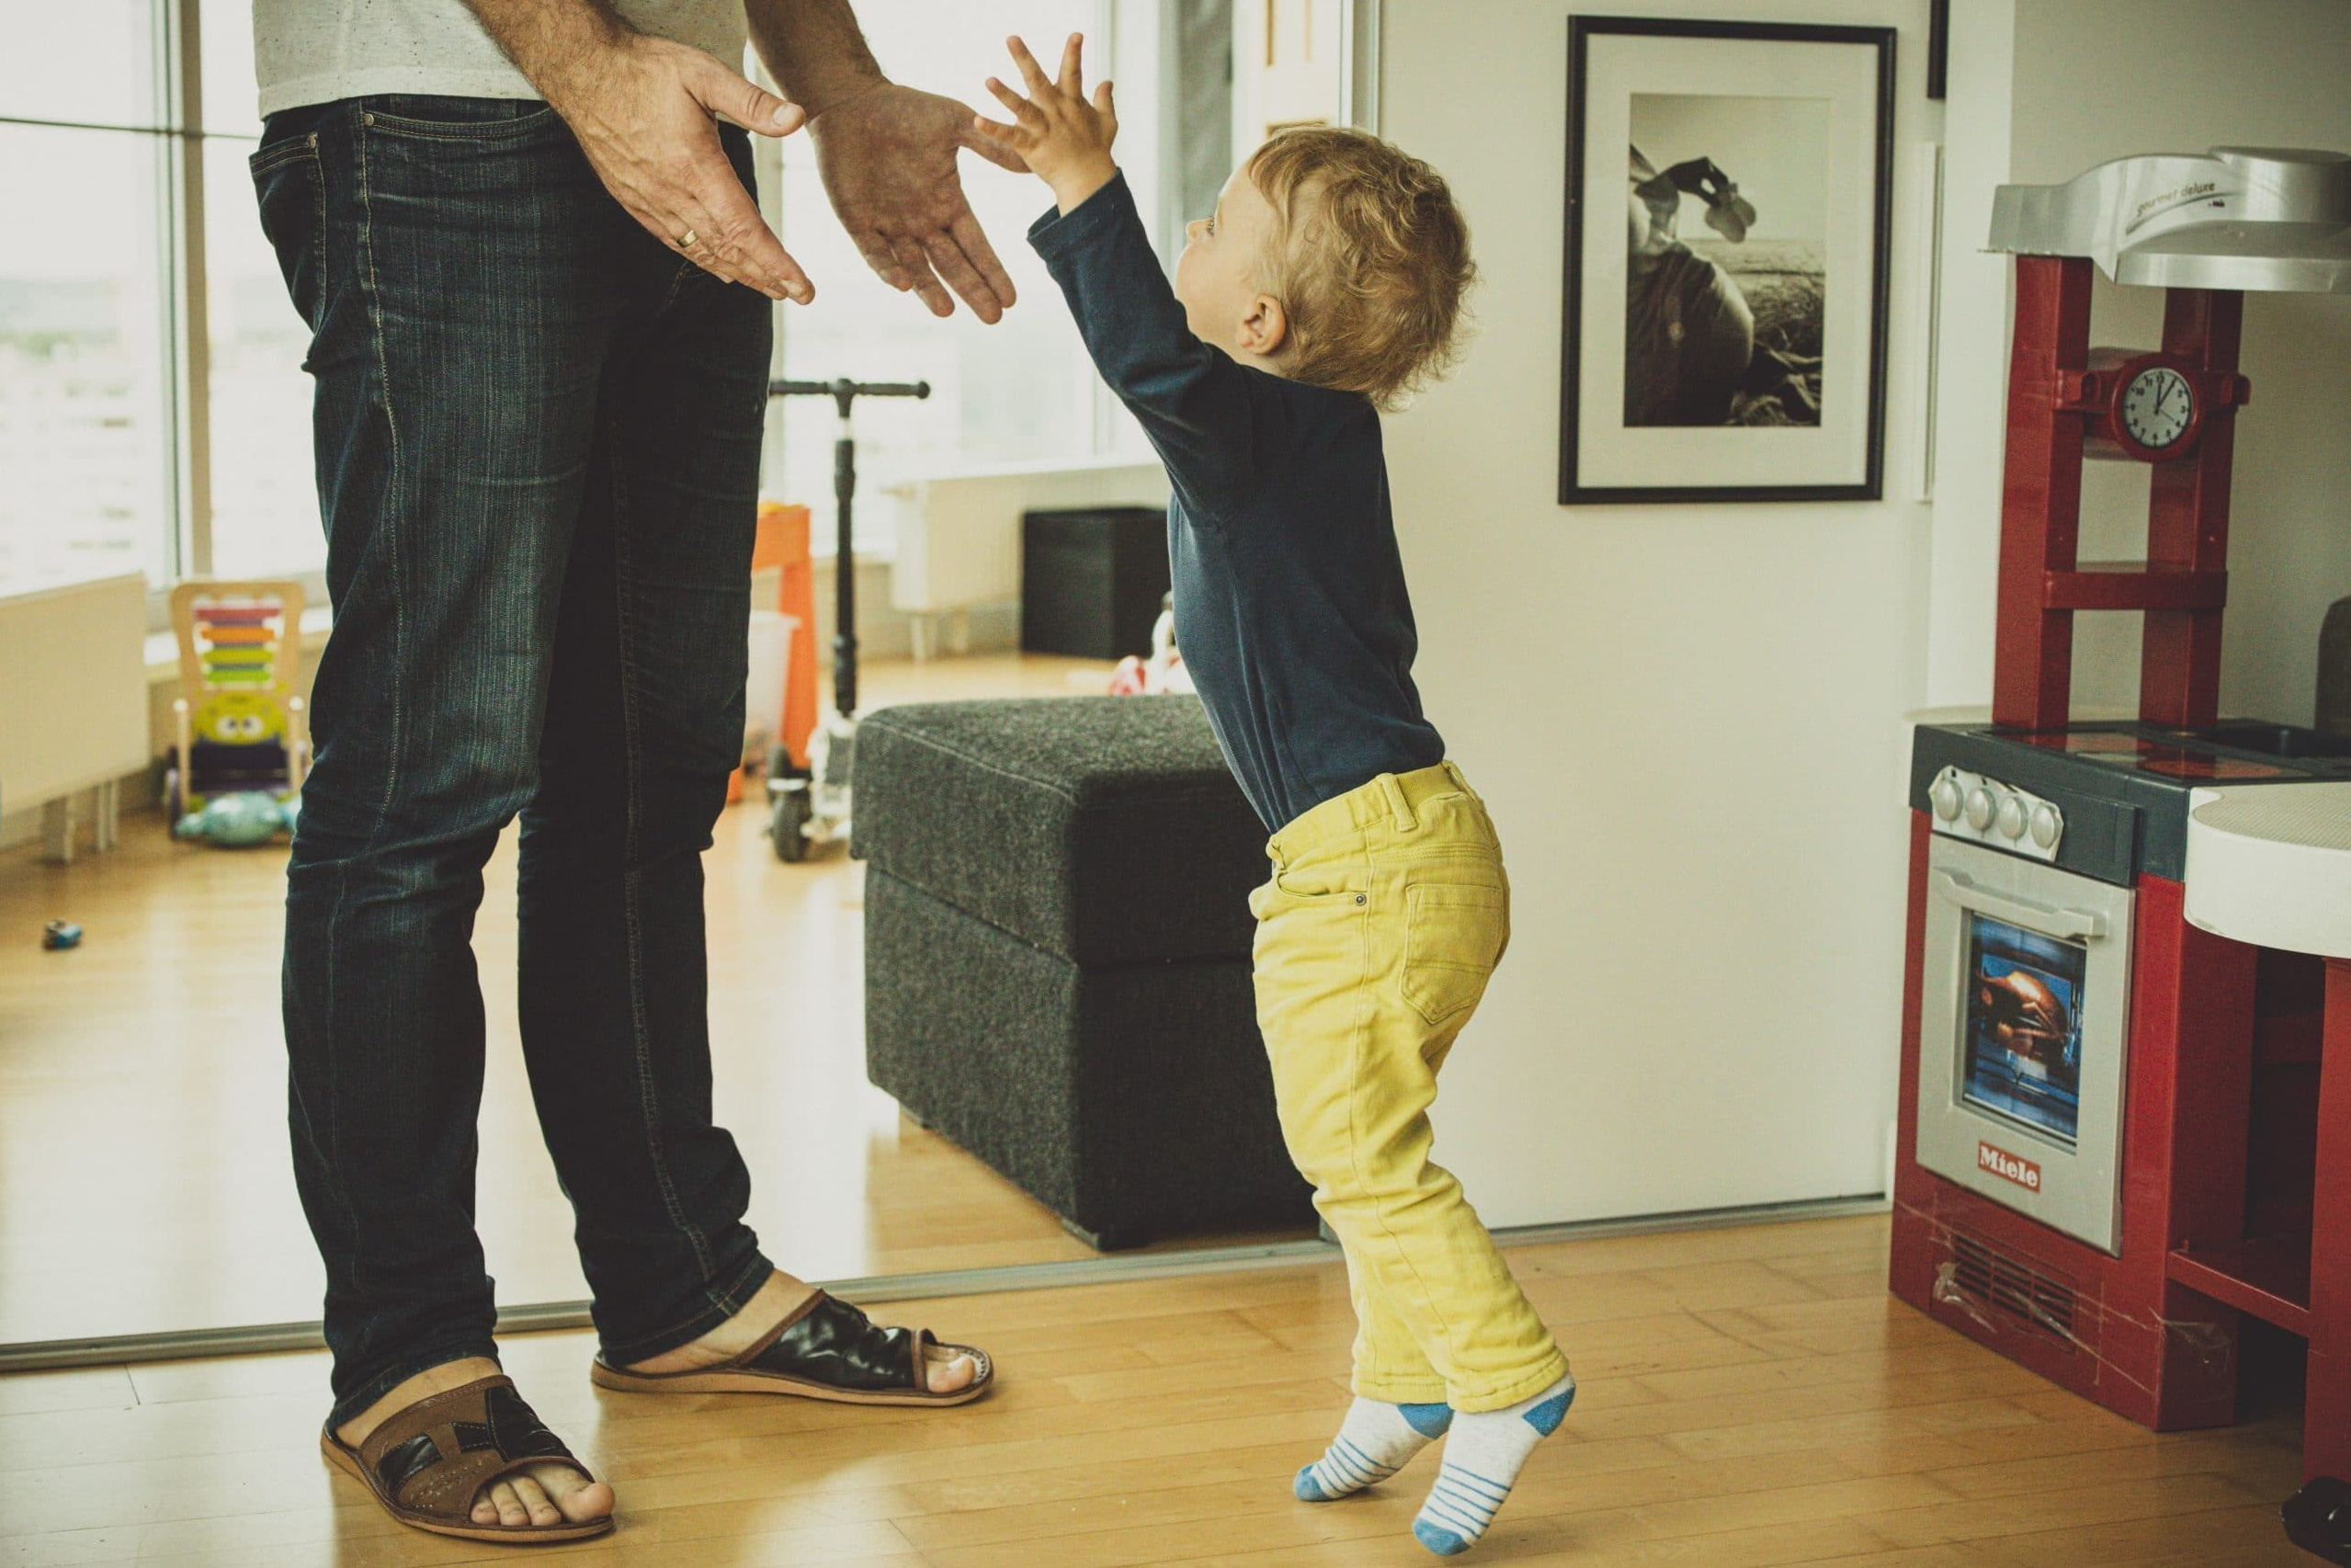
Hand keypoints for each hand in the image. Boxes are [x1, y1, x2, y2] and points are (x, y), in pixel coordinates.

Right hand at [544, 33, 812, 300]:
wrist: (582, 71)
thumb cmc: (645, 69)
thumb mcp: (703, 73)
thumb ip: (752, 101)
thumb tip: (797, 118)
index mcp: (696, 168)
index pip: (745, 231)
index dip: (776, 264)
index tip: (803, 289)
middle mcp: (673, 193)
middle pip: (728, 250)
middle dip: (765, 276)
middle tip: (797, 294)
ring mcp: (650, 200)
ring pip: (701, 251)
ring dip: (738, 273)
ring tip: (768, 288)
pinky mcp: (633, 200)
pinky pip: (673, 241)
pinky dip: (702, 261)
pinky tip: (720, 270)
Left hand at [808, 83, 1024, 320]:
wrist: (852, 101)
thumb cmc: (904, 109)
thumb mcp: (955, 123)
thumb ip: (990, 145)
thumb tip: (1032, 163)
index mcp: (947, 203)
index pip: (976, 246)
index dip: (993, 272)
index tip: (1011, 299)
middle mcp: (922, 221)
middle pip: (952, 265)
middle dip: (972, 291)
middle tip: (992, 318)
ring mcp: (889, 225)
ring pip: (915, 267)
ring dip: (931, 290)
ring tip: (947, 311)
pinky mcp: (857, 222)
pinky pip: (875, 253)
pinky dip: (888, 269)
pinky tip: (905, 285)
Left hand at [973, 34, 1117, 214]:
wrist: (1088, 181)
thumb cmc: (1097, 151)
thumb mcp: (1107, 122)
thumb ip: (1105, 100)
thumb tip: (1107, 81)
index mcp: (1072, 102)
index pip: (1073, 72)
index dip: (1074, 52)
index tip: (1076, 34)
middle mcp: (1055, 111)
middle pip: (1038, 80)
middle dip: (1025, 58)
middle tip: (1011, 38)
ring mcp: (1043, 128)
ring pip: (1021, 107)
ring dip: (1004, 94)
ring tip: (988, 80)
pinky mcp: (1031, 146)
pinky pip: (1010, 136)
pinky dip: (994, 129)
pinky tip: (978, 120)